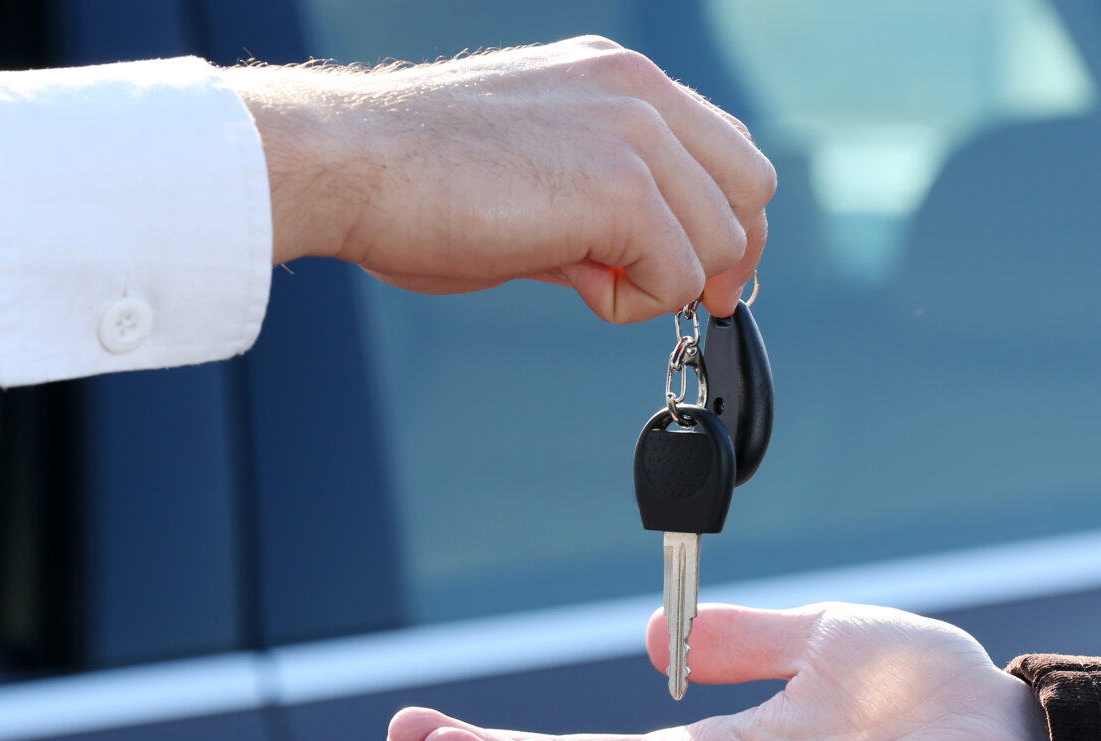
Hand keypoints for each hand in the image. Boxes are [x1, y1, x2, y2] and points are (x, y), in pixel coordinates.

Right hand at [226, 38, 773, 322]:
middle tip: (657, 291)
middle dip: (718, 255)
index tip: (693, 275)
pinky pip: (677, 276)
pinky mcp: (621, 186)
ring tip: (578, 274)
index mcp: (618, 78)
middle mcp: (638, 90)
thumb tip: (635, 266)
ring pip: (721, 240)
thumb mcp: (534, 182)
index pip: (726, 148)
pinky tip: (570, 281)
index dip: (722, 222)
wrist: (350, 164)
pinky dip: (631, 302)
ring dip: (660, 282)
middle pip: (751, 187)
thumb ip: (598, 212)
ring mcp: (634, 132)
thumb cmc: (415, 180)